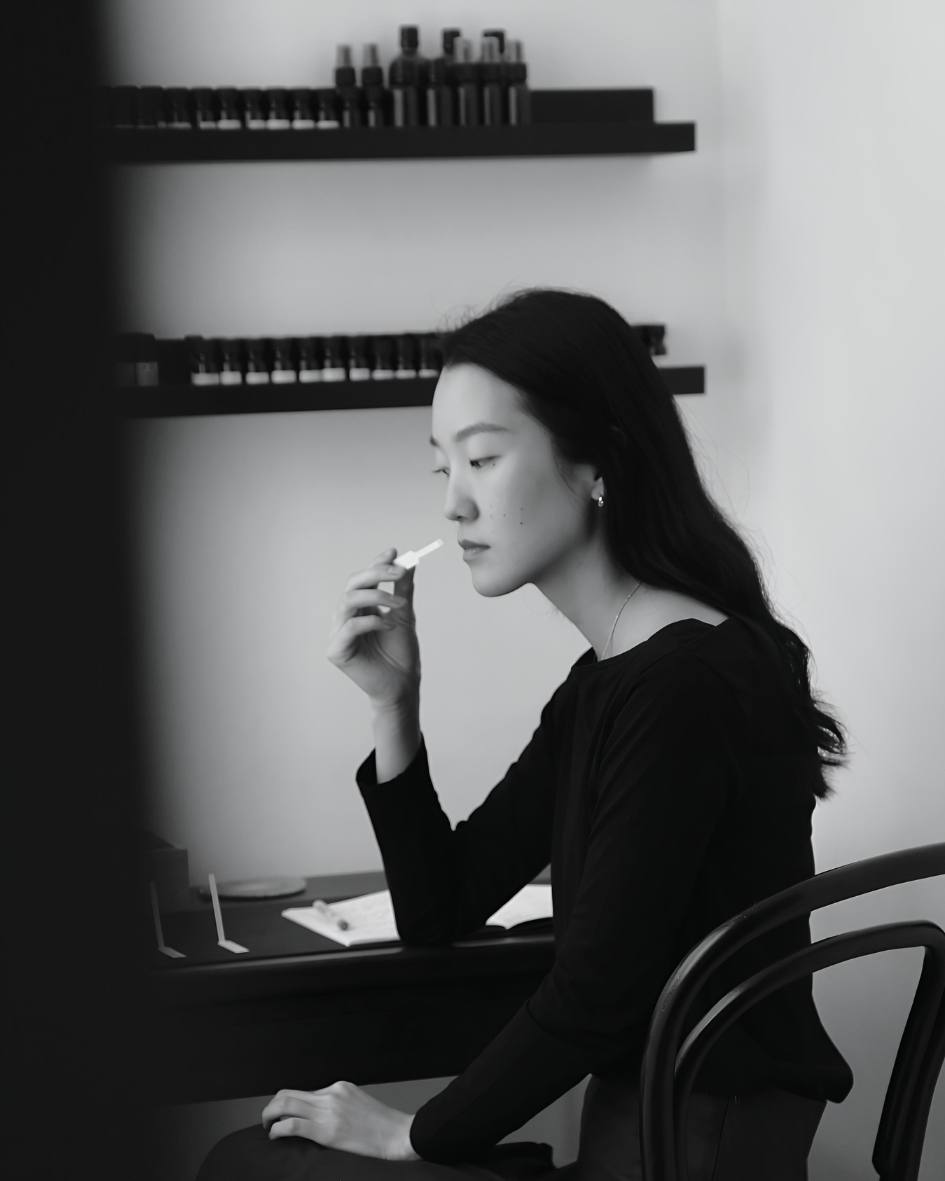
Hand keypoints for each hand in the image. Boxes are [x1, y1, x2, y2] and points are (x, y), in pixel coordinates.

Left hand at [261, 1079, 420, 1160]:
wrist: (399, 1135)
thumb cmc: (383, 1127)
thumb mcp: (360, 1105)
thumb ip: (339, 1106)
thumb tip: (320, 1118)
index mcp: (340, 1087)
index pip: (303, 1091)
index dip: (287, 1104)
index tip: (282, 1115)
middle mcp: (331, 1094)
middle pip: (288, 1093)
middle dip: (271, 1107)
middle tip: (267, 1120)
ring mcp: (328, 1110)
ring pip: (285, 1105)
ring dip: (269, 1115)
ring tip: (267, 1127)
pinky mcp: (327, 1130)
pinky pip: (292, 1125)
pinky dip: (277, 1129)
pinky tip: (275, 1136)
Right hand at [327, 547, 420, 707]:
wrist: (403, 684)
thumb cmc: (400, 653)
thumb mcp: (405, 615)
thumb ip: (403, 589)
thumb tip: (409, 562)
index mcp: (359, 608)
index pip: (362, 579)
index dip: (375, 564)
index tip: (393, 552)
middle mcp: (345, 617)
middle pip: (352, 584)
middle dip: (376, 574)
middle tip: (399, 572)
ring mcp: (338, 633)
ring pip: (348, 601)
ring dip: (377, 596)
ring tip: (400, 604)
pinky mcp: (336, 651)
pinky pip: (350, 627)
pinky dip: (373, 622)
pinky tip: (391, 626)